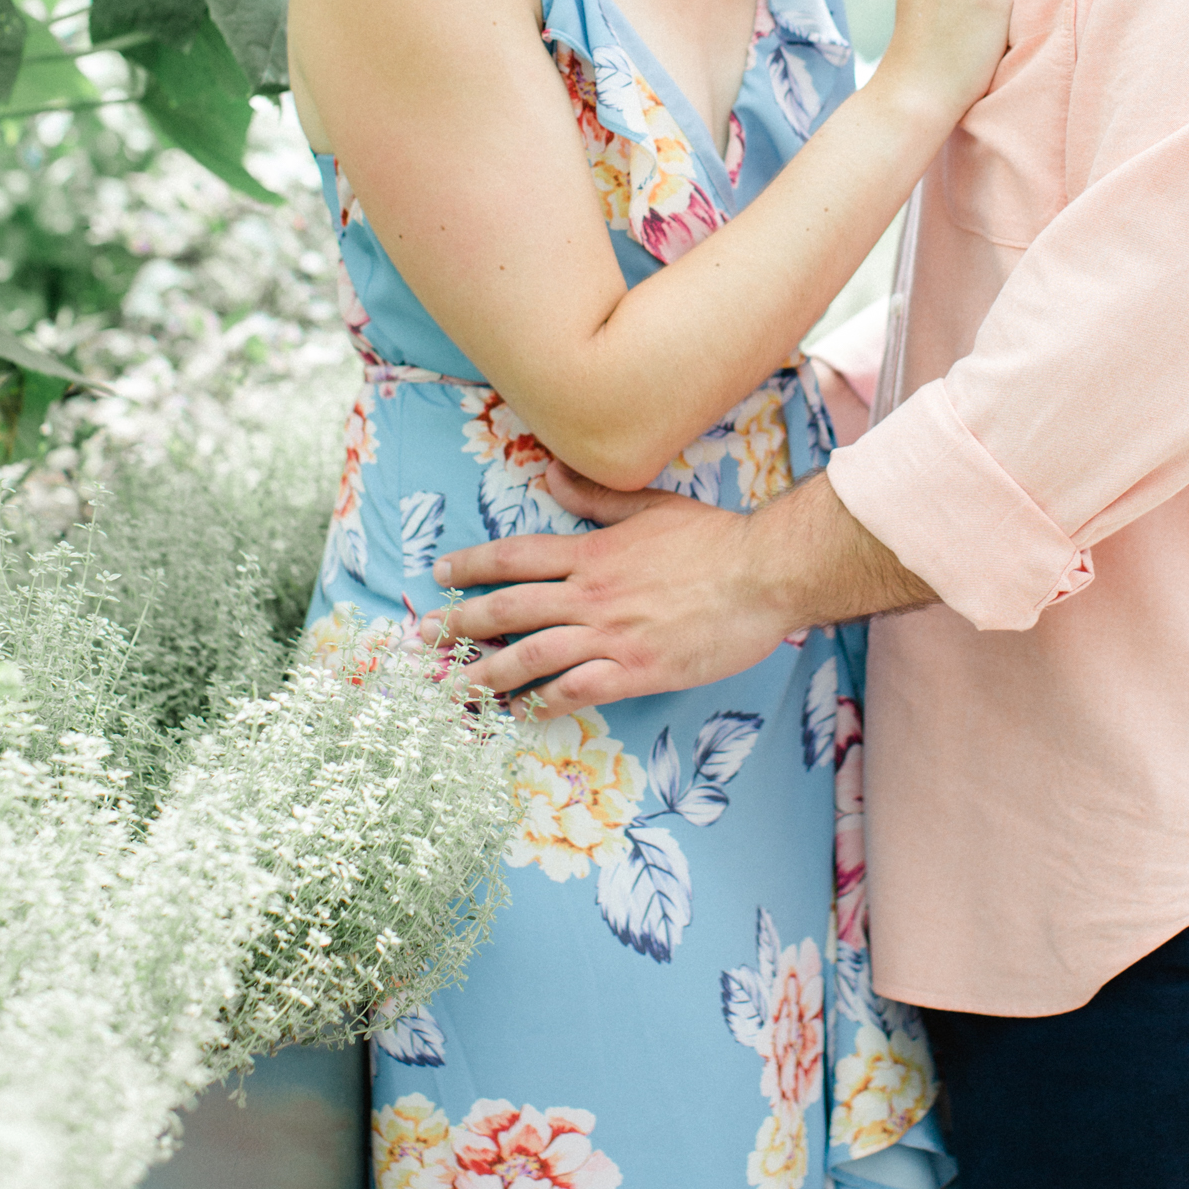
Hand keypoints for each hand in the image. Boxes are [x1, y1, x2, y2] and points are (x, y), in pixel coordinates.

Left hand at [422, 466, 789, 709]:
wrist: (764, 573)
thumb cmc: (714, 538)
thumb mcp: (650, 505)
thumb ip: (595, 496)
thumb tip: (548, 474)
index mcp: (592, 552)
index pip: (516, 556)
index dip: (472, 566)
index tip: (440, 576)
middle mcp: (591, 594)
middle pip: (509, 609)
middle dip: (460, 625)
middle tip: (424, 641)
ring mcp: (612, 635)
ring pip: (532, 656)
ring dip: (487, 676)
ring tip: (454, 692)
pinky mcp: (637, 670)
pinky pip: (578, 691)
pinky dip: (546, 703)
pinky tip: (524, 714)